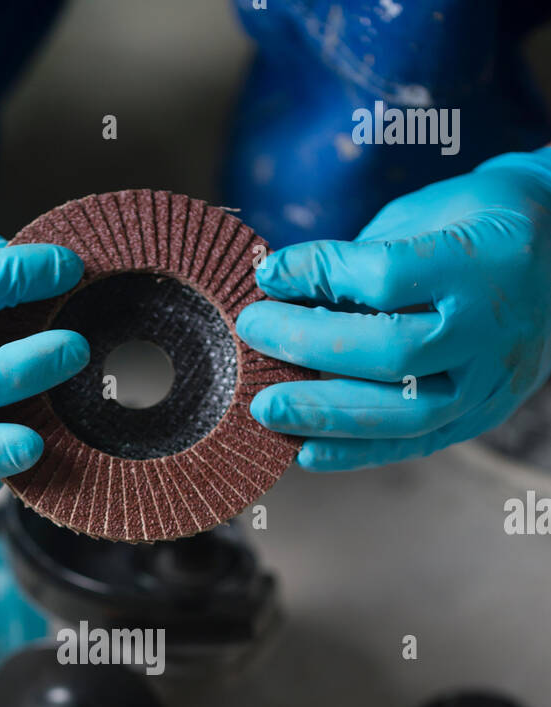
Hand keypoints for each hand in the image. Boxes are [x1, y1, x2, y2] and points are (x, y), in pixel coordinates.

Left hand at [235, 149, 550, 469]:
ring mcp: (490, 379)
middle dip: (310, 345)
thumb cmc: (476, 225)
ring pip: (404, 411)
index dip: (321, 275)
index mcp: (480, 262)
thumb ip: (359, 260)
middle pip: (392, 352)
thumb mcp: (423, 218)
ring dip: (324, 413)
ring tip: (266, 408)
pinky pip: (414, 444)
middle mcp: (490, 328)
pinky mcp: (481, 414)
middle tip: (253, 334)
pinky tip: (304, 452)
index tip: (272, 273)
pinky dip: (355, 452)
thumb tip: (280, 289)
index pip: (386, 277)